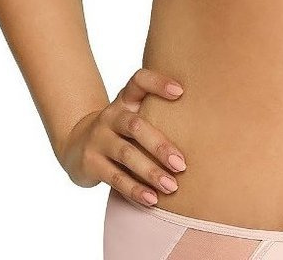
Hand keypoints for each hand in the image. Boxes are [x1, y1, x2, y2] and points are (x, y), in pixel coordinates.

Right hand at [58, 68, 188, 206]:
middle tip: (182, 164)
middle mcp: (110, 116)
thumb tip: (205, 125)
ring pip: (126, 154)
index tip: (181, 91)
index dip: (158, 83)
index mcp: (125, 99)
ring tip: (172, 186)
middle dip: (160, 146)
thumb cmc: (121, 129)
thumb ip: (158, 111)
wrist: (77, 145)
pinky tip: (152, 199)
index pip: (139, 81)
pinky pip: (115, 178)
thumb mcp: (133, 113)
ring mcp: (98, 139)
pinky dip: (135, 190)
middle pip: (135, 126)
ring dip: (151, 172)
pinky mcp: (90, 163)